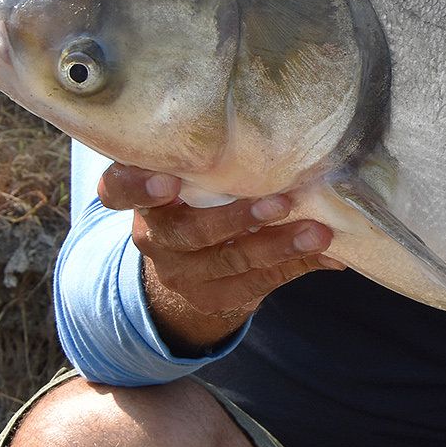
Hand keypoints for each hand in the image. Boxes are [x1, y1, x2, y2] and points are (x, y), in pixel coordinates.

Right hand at [98, 164, 342, 352]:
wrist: (190, 264)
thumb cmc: (199, 199)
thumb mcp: (193, 180)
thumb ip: (217, 165)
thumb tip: (290, 148)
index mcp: (143, 198)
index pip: (118, 191)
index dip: (138, 188)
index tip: (167, 182)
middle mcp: (154, 237)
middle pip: (188, 233)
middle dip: (238, 219)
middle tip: (282, 202)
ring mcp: (180, 273)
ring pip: (229, 262)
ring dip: (279, 246)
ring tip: (318, 234)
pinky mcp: (210, 298)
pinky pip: (255, 284)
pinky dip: (294, 267)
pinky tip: (327, 256)